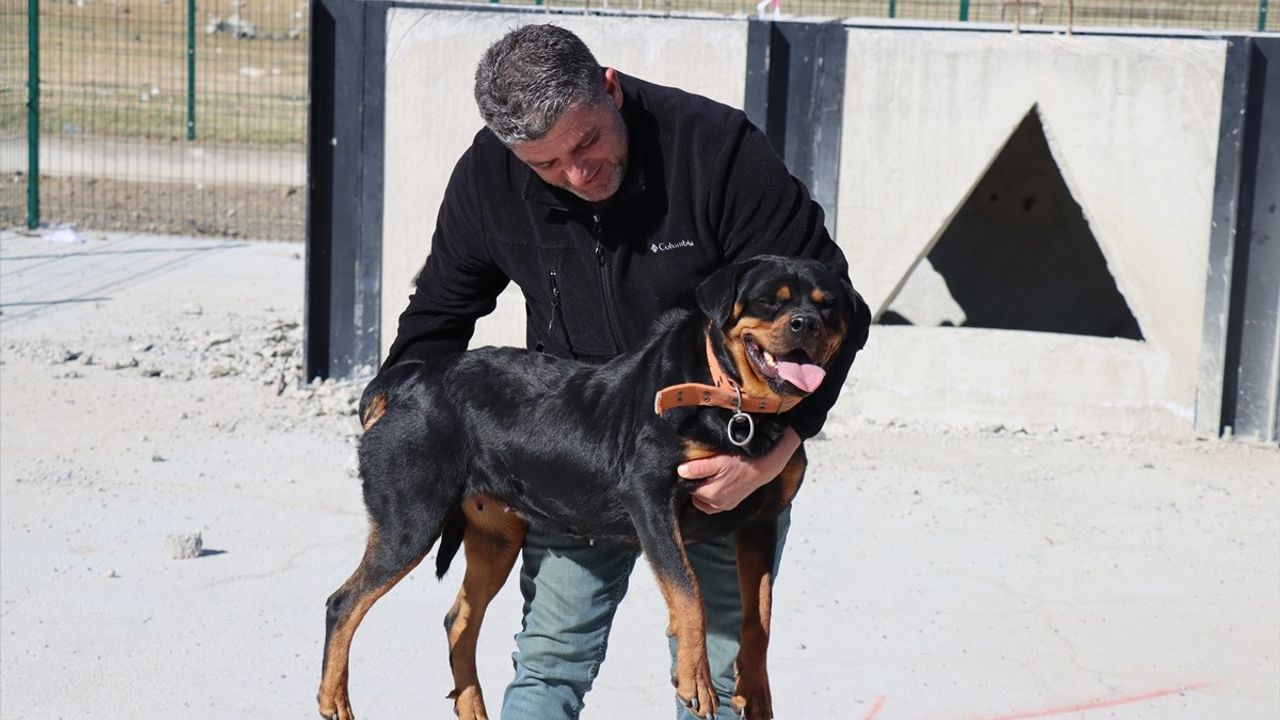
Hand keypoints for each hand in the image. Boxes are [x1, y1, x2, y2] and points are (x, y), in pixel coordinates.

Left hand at [677, 427, 800, 513]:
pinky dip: (711, 497)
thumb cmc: (741, 461)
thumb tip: (681, 471)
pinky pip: (714, 504)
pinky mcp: (731, 505)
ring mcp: (725, 506)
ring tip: (707, 477)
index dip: (688, 477)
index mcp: (711, 495)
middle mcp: (717, 504)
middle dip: (695, 484)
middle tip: (700, 470)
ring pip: (704, 502)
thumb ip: (699, 468)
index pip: (689, 488)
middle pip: (696, 495)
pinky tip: (714, 485)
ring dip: (702, 491)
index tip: (691, 468)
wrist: (763, 467)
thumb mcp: (719, 461)